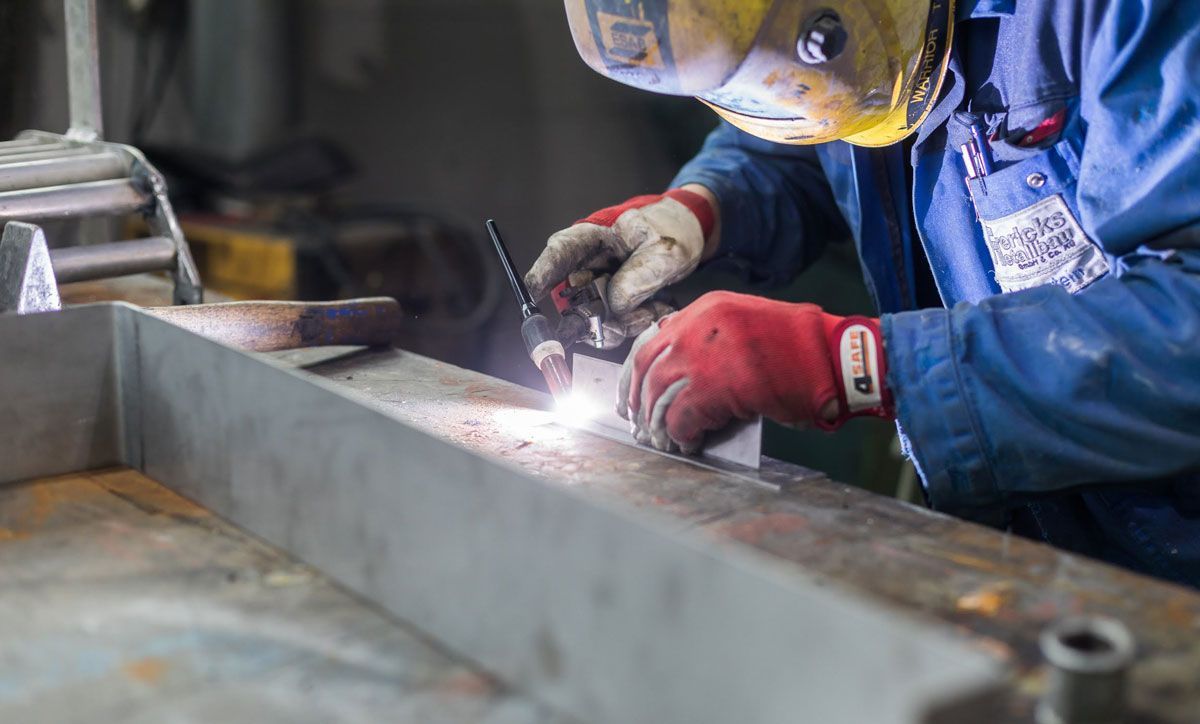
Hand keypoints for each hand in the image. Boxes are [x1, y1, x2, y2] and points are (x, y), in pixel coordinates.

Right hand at [525, 187, 716, 345]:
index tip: (535, 295)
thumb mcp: (664, 250)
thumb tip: (615, 304)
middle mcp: (586, 269)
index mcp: (590, 240)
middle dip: (591, 319)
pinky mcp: (611, 310)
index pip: (558, 254)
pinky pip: (614, 328)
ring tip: (653, 308)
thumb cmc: (670, 232)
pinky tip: (659, 306)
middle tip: (619, 321)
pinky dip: (638, 324)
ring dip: (623, 324)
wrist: (686, 241)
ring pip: (592, 323)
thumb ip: (641, 275)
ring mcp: (596, 292)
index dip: (542, 274)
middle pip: (569, 302)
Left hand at [617, 291, 892, 452]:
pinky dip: (681, 434)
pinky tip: (689, 443)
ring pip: (659, 392)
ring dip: (659, 422)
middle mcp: (700, 324)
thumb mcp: (747, 329)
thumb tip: (682, 378)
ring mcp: (704, 354)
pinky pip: (682, 416)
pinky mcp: (714, 385)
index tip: (632, 393)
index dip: (637, 371)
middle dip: (639, 399)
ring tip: (664, 440)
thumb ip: (711, 343)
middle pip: (648, 365)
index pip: (653, 338)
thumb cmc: (802, 350)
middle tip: (640, 424)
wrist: (836, 358)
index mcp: (708, 308)